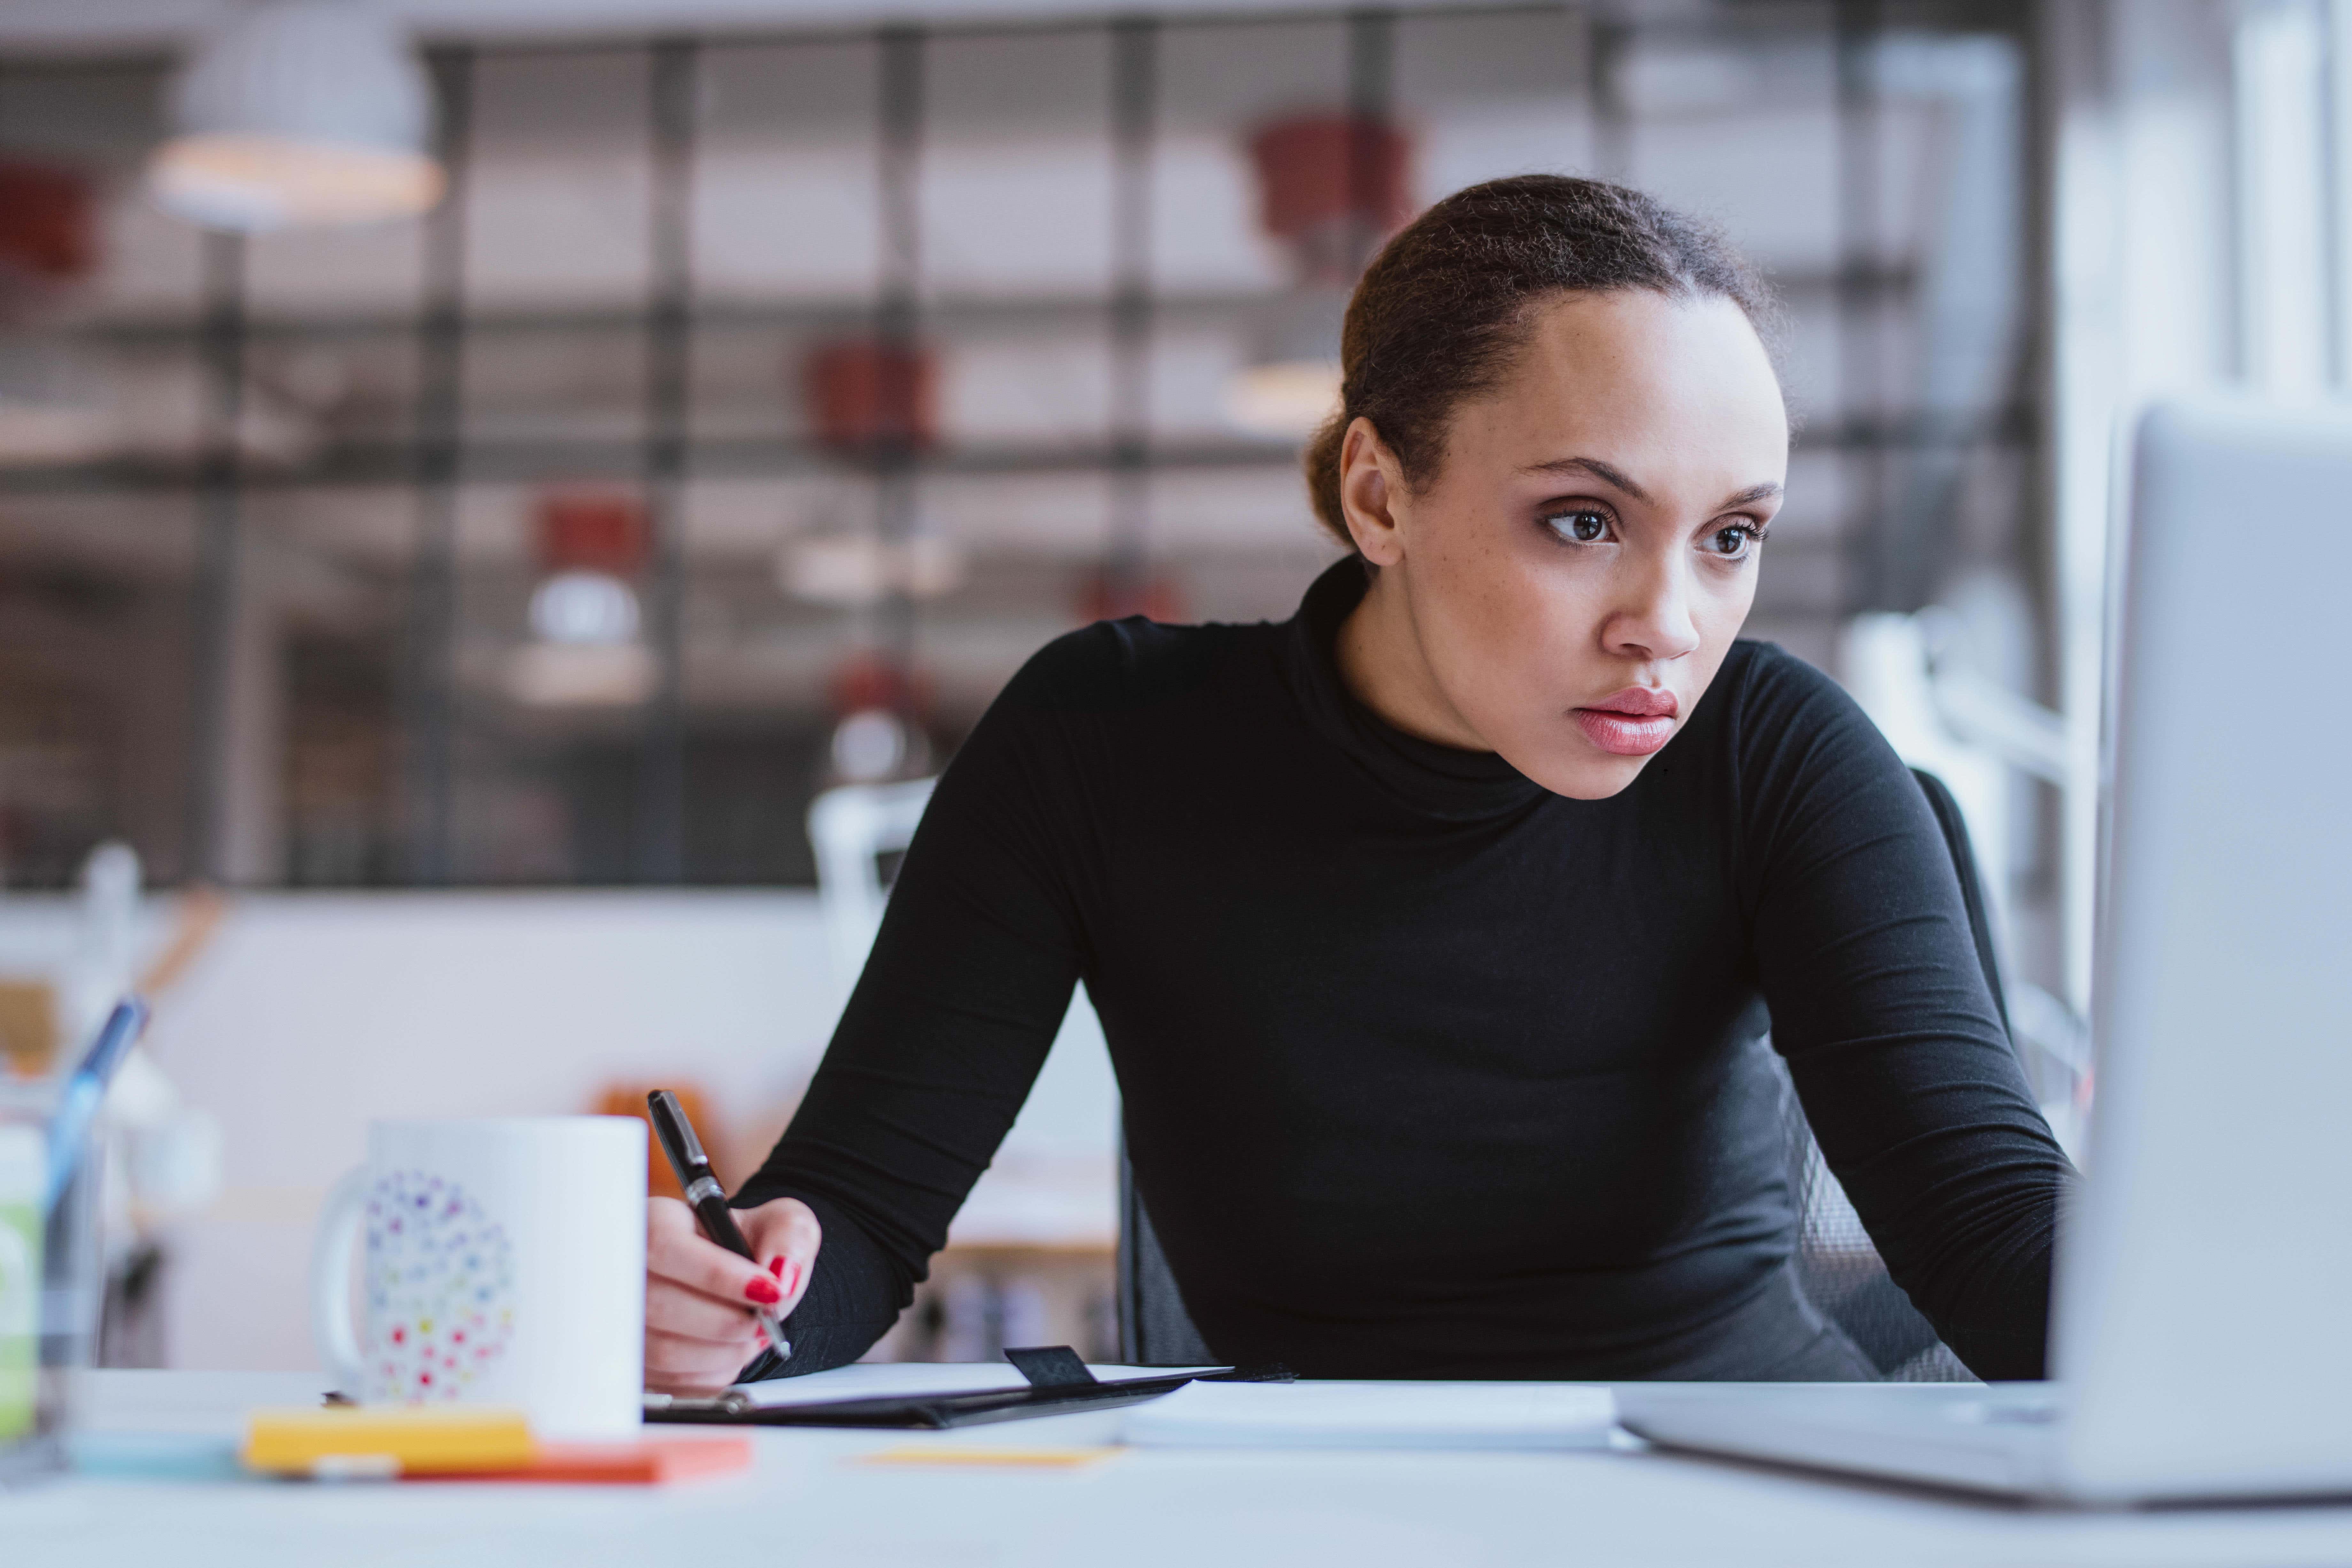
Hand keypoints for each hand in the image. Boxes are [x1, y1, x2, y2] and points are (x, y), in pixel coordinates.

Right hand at [644, 1195, 819, 1394]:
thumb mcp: (783, 1223)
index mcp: (657, 1221)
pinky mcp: (635, 1361)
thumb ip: (790, 1238)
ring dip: (725, 1352)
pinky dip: (715, 1373)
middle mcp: (627, 1269)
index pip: (665, 1246)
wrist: (738, 1280)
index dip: (718, 1275)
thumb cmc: (751, 1246)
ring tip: (753, 1334)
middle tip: (766, 1320)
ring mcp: (624, 1319)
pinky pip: (672, 1383)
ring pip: (666, 1351)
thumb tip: (781, 1279)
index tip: (769, 1291)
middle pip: (661, 1306)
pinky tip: (731, 1351)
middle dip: (729, 1323)